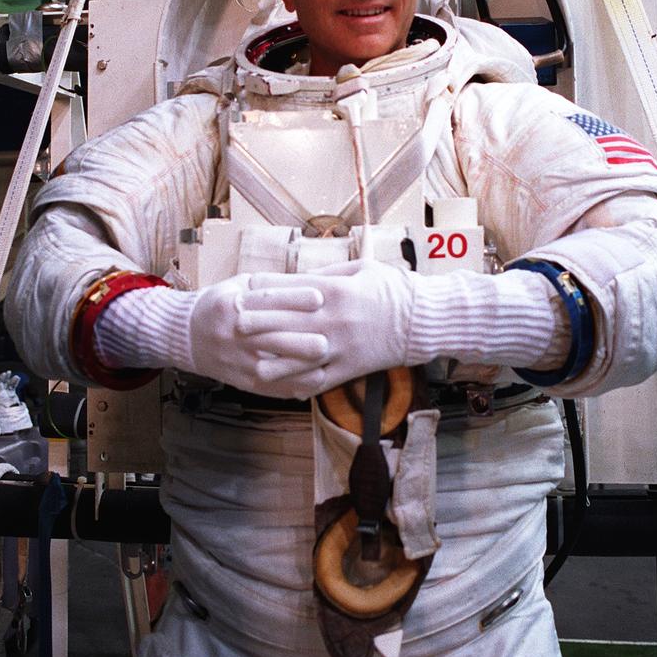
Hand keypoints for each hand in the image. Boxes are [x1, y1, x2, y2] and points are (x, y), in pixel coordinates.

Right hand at [187, 275, 328, 397]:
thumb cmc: (225, 304)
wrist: (188, 335)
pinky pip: (271, 388)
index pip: (267, 300)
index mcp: (234, 304)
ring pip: (271, 367)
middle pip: (270, 337)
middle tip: (326, 339)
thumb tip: (315, 278)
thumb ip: (275, 285)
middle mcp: (234, 333)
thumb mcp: (242, 285)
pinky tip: (316, 381)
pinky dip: (294, 386)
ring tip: (326, 361)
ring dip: (300, 366)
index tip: (320, 297)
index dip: (294, 299)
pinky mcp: (243, 382)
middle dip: (299, 339)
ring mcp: (238, 360)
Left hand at [241, 260, 416, 397]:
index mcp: (335, 291)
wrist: (424, 320)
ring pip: (296, 357)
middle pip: (284, 322)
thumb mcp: (362, 269)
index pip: (289, 289)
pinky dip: (300, 384)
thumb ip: (330, 273)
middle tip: (232, 323)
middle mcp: (332, 320)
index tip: (245, 288)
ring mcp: (340, 347)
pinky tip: (283, 386)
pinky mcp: (350, 368)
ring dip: (270, 359)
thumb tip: (302, 277)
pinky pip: (319, 380)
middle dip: (256, 323)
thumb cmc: (395, 289)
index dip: (265, 289)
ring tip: (248, 362)